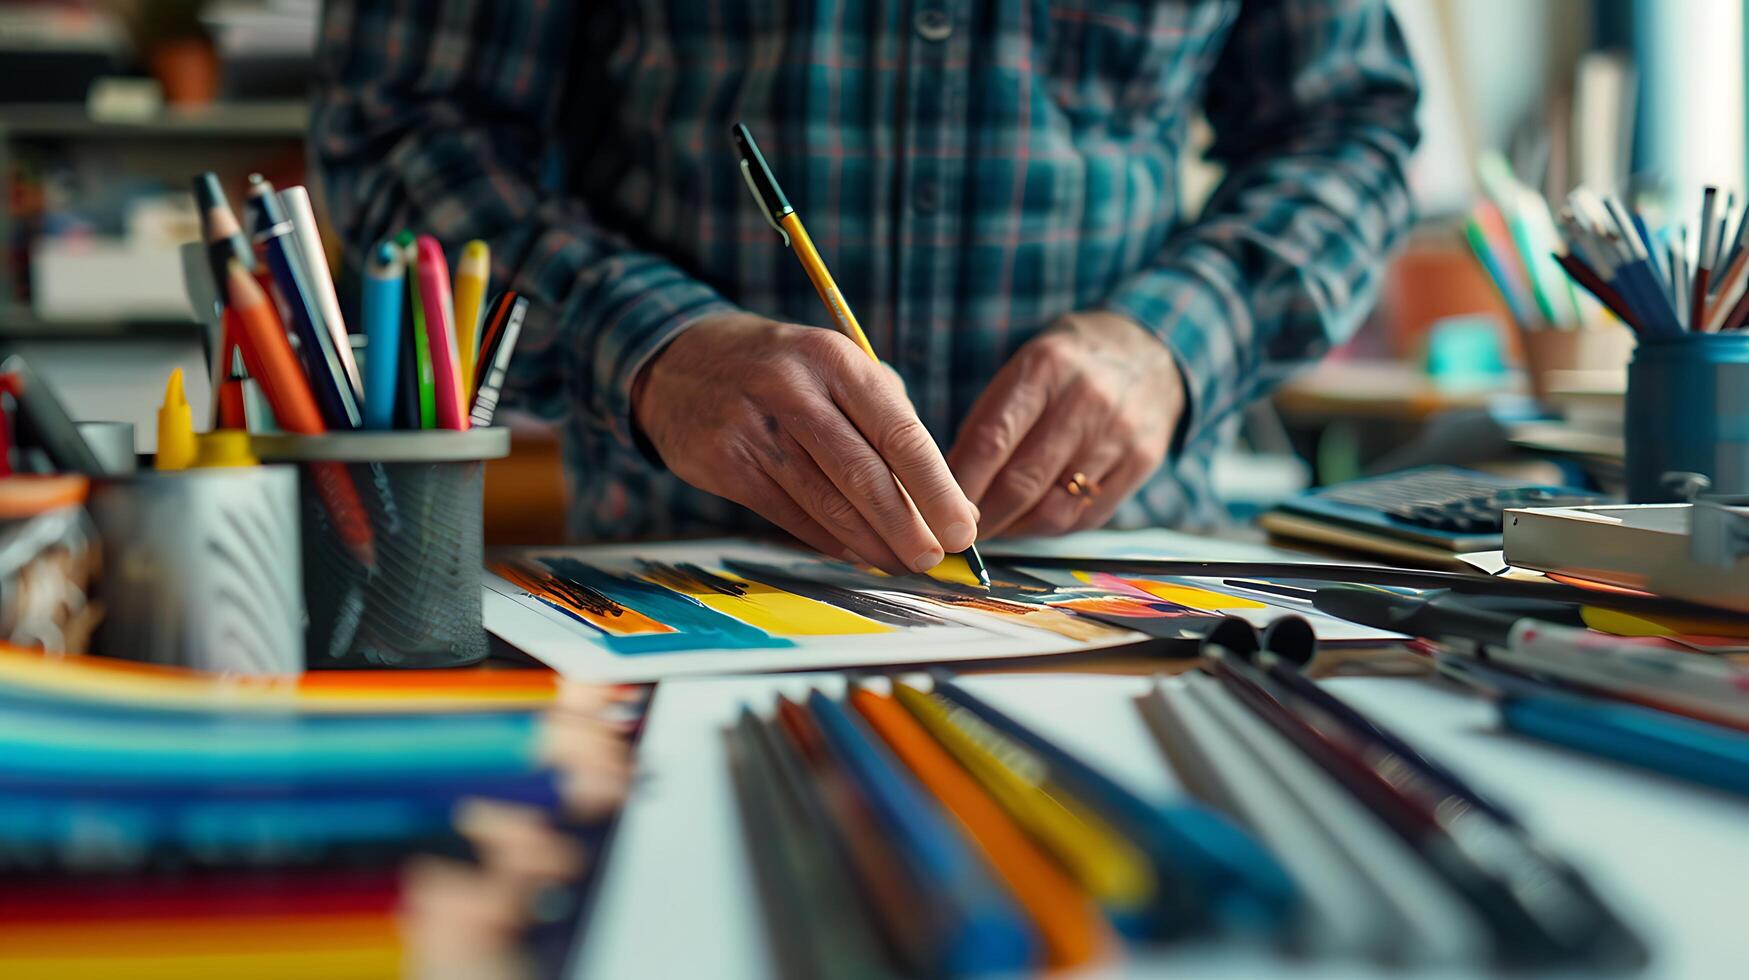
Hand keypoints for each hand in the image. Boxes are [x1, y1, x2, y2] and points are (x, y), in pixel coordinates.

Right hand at [633, 313, 977, 573]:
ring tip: (901, 562)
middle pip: (864, 472)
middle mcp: (792, 389)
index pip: (898, 431)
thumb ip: (886, 418)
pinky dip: (829, 540)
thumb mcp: (833, 365)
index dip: (936, 487)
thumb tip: (943, 496)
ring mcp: (753, 428)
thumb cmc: (781, 370)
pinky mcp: (725, 464)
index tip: (964, 526)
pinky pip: (789, 515)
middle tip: (934, 558)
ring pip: (826, 501)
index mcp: (833, 359)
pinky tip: (856, 553)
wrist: (680, 362)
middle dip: (907, 524)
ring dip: (871, 542)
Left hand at [947, 311, 1183, 537]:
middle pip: (1021, 483)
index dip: (961, 485)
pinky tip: (1031, 523)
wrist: (1147, 349)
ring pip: (1054, 510)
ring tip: (994, 529)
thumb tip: (951, 484)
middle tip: (960, 531)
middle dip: (983, 517)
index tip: (939, 507)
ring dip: (1015, 529)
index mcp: (1044, 368)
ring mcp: (1118, 434)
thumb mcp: (1024, 368)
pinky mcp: (1142, 461)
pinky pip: (1087, 517)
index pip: (991, 440)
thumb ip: (989, 421)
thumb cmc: (1068, 365)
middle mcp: (1085, 400)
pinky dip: (1051, 529)